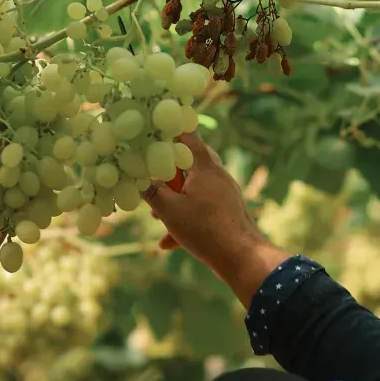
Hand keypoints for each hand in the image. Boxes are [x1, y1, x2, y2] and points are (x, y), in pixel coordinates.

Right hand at [144, 133, 289, 308]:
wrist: (241, 257)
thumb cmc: (205, 229)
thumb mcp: (169, 210)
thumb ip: (151, 191)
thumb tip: (138, 177)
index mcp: (204, 166)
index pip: (187, 133)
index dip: (171, 126)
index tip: (156, 123)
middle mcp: (217, 174)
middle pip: (190, 160)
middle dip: (168, 169)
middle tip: (151, 173)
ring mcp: (224, 192)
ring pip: (194, 187)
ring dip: (174, 198)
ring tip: (155, 214)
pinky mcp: (227, 210)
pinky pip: (202, 208)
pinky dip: (186, 218)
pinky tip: (168, 242)